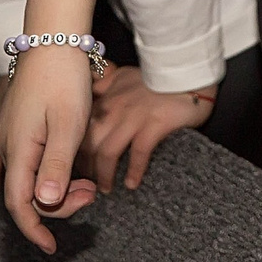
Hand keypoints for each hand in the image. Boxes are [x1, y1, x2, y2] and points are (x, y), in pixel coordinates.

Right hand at [0, 44, 99, 252]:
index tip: (51, 247)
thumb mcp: (69, 124)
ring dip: (50, 188)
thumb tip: (44, 204)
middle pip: (25, 192)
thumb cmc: (65, 79)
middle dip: (58, 204)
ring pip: (22, 176)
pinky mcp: (10, 122)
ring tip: (83, 180)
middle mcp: (7, 146)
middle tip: (91, 193)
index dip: (34, 229)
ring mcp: (5, 133)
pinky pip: (2, 158)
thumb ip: (57, 166)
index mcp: (20, 150)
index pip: (20, 204)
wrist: (53, 39)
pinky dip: (5, 176)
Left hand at [83, 64, 214, 192]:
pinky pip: (138, 153)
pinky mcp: (154, 125)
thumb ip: (105, 84)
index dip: (74, 147)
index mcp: (106, 96)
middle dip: (85, 166)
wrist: (187, 72)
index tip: (75, 163)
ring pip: (107, 151)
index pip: (81, 126)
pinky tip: (132, 184)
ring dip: (103, 174)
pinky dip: (134, 171)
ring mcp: (134, 116)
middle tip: (87, 182)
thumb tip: (89, 93)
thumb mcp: (124, 74)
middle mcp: (115, 107)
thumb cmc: (157, 78)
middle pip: (89, 142)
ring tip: (106, 189)